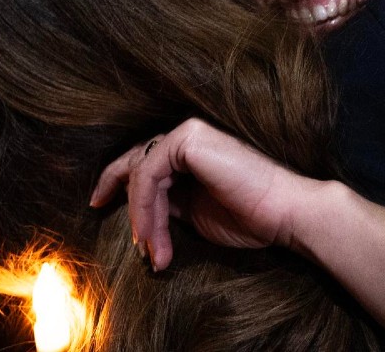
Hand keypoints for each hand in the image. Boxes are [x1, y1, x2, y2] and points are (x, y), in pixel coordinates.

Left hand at [91, 117, 323, 270]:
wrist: (285, 214)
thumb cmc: (250, 217)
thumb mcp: (195, 213)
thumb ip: (168, 204)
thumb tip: (139, 216)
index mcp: (190, 150)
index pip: (143, 161)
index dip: (118, 182)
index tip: (99, 204)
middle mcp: (186, 135)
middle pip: (135, 161)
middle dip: (120, 197)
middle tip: (108, 220)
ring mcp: (186, 133)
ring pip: (140, 174)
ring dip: (141, 218)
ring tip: (150, 251)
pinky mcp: (187, 140)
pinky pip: (148, 176)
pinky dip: (144, 209)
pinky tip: (150, 236)